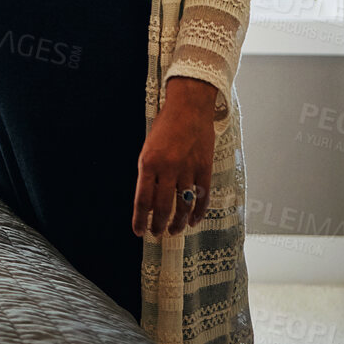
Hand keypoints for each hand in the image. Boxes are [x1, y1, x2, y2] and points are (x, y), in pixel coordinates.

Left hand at [132, 76, 217, 236]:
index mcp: (148, 163)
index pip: (142, 199)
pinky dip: (198, 212)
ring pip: (183, 205)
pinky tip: (193, 221)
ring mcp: (188, 169)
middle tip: (157, 234)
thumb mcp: (148, 149)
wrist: (188, 108)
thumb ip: (148, 174)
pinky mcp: (205, 169)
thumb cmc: (164, 128)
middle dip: (159, 225)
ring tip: (173, 231)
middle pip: (163, 206)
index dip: (140, 219)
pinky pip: (202, 196)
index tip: (139, 232)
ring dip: (178, 222)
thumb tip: (148, 202)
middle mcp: (167, 169)